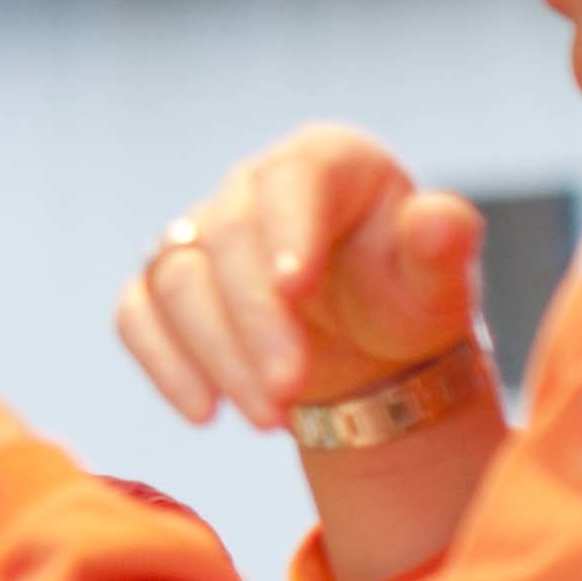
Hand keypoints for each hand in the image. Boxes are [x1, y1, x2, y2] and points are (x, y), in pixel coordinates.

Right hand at [112, 124, 485, 433]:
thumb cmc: (405, 300)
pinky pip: (138, 315)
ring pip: (176, 280)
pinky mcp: (162, 288)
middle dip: (254, 319)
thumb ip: (443, 247)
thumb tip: (439, 220)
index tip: (295, 289)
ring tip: (270, 419)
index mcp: (325, 160)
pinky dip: (165, 365)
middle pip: (227, 236)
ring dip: (216, 354)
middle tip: (289, 389)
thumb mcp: (439, 279)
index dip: (286, 230)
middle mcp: (251, 186)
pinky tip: (205, 414)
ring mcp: (199, 235)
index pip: (293, 177)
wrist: (366, 348)